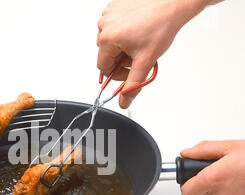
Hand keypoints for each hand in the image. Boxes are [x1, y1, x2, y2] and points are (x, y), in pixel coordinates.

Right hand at [96, 0, 217, 107]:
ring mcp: (109, 14)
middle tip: (139, 55)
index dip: (119, 74)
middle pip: (107, 55)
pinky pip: (114, 27)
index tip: (131, 70)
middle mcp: (104, 25)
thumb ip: (133, 85)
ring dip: (123, 47)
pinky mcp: (114, 7)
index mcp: (107, 39)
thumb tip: (124, 101)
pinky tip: (137, 31)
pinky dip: (124, 33)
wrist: (173, 3)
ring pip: (110, 42)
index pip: (104, 68)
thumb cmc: (161, 25)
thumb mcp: (145, 61)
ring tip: (140, 42)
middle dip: (122, 59)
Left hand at [180, 140, 244, 194]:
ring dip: (225, 185)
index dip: (187, 185)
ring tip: (238, 173)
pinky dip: (237, 192)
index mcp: (213, 179)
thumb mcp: (229, 146)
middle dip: (210, 180)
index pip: (187, 192)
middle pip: (205, 191)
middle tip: (223, 168)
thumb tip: (187, 153)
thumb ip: (203, 150)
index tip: (189, 180)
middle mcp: (221, 194)